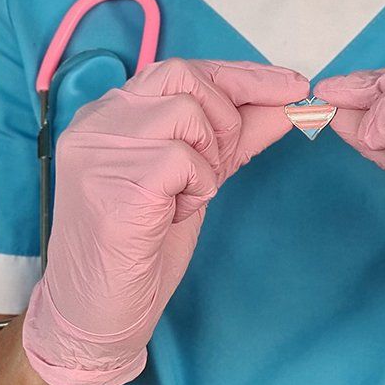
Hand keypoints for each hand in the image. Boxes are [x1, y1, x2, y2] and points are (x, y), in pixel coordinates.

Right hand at [25, 59, 310, 384]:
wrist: (94, 312)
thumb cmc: (137, 249)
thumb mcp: (191, 180)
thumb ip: (233, 138)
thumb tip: (287, 101)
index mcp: (108, 117)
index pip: (179, 72)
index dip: (240, 76)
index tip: (290, 85)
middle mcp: (97, 122)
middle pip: (184, 78)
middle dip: (225, 116)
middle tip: (220, 164)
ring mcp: (101, 148)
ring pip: (188, 117)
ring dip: (206, 161)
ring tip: (180, 199)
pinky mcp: (118, 179)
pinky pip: (185, 160)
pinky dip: (196, 188)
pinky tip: (170, 214)